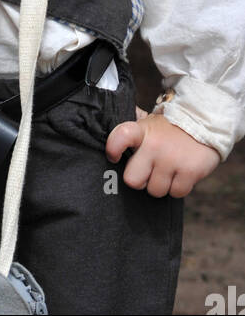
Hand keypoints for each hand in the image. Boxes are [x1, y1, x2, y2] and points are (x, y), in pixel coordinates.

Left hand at [106, 108, 220, 196]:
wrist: (204, 122)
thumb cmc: (169, 128)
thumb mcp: (148, 123)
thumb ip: (131, 132)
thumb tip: (111, 137)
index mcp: (141, 131)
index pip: (119, 137)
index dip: (113, 149)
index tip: (114, 156)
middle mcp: (154, 145)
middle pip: (132, 180)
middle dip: (140, 180)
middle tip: (149, 171)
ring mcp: (172, 159)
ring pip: (155, 191)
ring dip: (161, 185)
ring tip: (168, 170)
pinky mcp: (190, 171)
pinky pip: (176, 193)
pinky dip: (178, 187)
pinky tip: (181, 173)